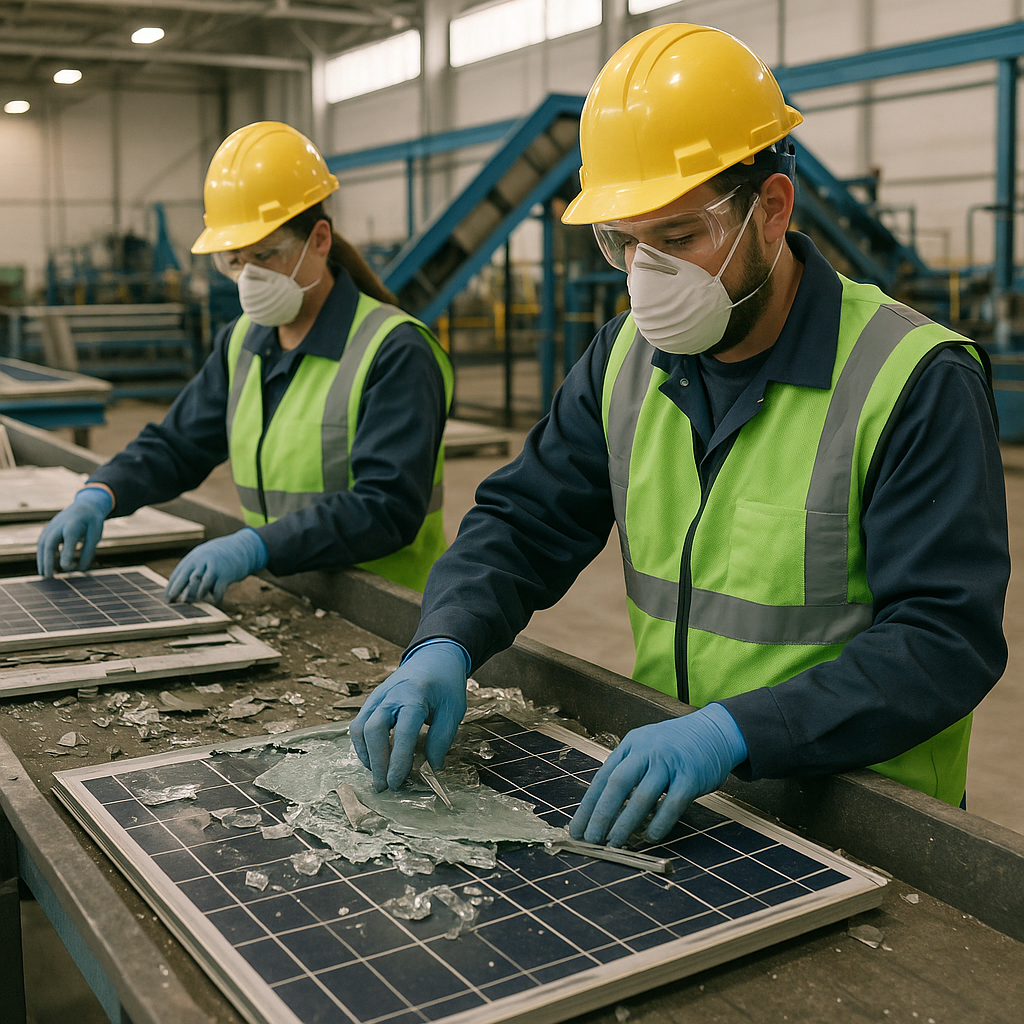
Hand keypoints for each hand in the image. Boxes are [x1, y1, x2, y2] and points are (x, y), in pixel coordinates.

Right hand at [36, 487, 112, 576]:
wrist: (84, 506)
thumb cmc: (92, 522)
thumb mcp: (95, 535)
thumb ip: (88, 552)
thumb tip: (81, 571)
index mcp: (74, 524)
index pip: (68, 541)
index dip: (66, 555)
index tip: (67, 568)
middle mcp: (59, 525)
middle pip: (49, 543)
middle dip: (47, 560)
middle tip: (48, 577)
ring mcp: (51, 526)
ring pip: (42, 544)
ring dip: (42, 560)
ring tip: (44, 575)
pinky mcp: (48, 530)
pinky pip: (42, 544)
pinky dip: (42, 555)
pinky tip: (45, 567)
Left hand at [165, 528, 267, 604]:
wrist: (243, 546)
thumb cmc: (220, 557)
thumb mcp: (204, 558)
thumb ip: (194, 571)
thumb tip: (183, 592)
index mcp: (194, 557)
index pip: (179, 574)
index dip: (171, 587)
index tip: (167, 599)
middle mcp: (203, 561)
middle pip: (186, 579)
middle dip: (177, 591)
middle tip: (173, 603)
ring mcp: (215, 567)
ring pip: (201, 585)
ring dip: (195, 596)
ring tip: (193, 601)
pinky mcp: (226, 575)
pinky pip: (217, 591)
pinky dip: (214, 599)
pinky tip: (214, 602)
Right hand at [350, 640, 469, 792]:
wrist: (434, 656)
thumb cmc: (446, 684)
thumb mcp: (453, 710)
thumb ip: (442, 739)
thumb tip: (431, 768)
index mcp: (415, 695)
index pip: (402, 732)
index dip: (398, 760)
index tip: (398, 783)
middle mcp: (391, 695)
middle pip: (373, 730)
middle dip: (377, 762)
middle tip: (384, 786)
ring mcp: (377, 696)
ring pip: (360, 728)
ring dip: (366, 755)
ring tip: (378, 775)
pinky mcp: (371, 700)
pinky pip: (359, 724)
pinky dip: (363, 745)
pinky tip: (374, 759)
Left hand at [569, 703, 747, 847]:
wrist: (713, 731)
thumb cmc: (674, 746)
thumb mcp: (645, 748)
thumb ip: (627, 771)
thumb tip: (604, 809)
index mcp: (630, 746)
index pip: (603, 778)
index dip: (588, 805)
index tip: (576, 829)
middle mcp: (646, 751)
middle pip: (618, 784)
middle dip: (601, 814)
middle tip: (591, 839)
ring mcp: (669, 763)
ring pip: (642, 796)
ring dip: (626, 823)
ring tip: (615, 844)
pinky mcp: (691, 776)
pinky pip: (672, 803)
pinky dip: (659, 823)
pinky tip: (650, 837)